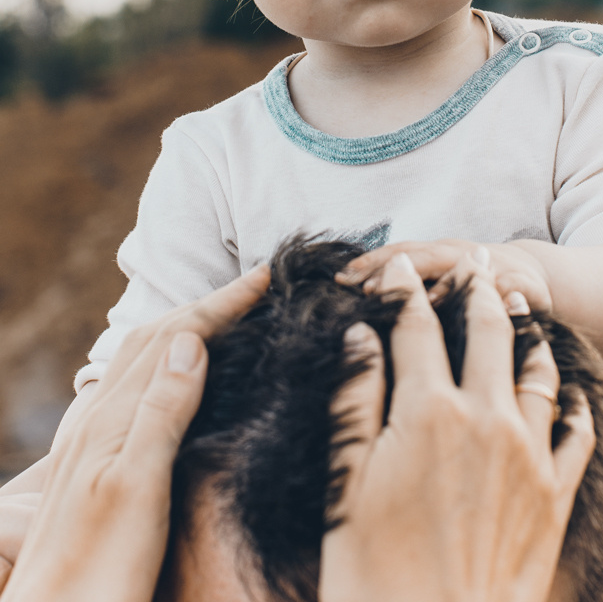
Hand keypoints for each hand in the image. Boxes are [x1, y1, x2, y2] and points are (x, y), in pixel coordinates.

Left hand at [0, 264, 269, 601]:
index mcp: (112, 417)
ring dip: (184, 327)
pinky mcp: (91, 463)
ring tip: (221, 316)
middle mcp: (97, 418)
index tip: (265, 277)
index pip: (175, 337)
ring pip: (140, 359)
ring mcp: (90, 440)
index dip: (221, 304)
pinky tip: (173, 380)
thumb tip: (190, 340)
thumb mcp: (138, 488)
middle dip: (205, 304)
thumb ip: (163, 410)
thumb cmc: (98, 571)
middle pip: (154, 337)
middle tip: (254, 287)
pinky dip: (165, 362)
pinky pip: (132, 387)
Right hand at [319, 251, 593, 601]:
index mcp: (426, 411)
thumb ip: (356, 398)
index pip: (415, 328)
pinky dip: (575, 403)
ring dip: (527, 331)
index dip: (404, 291)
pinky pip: (576, 433)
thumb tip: (360, 335)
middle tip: (473, 261)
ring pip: (536, 370)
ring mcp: (527, 455)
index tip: (397, 268)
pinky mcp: (555, 495)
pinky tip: (574, 390)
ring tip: (520, 304)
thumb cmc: (373, 574)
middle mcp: (484, 419)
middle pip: (485, 332)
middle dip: (476, 289)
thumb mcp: (346, 483)